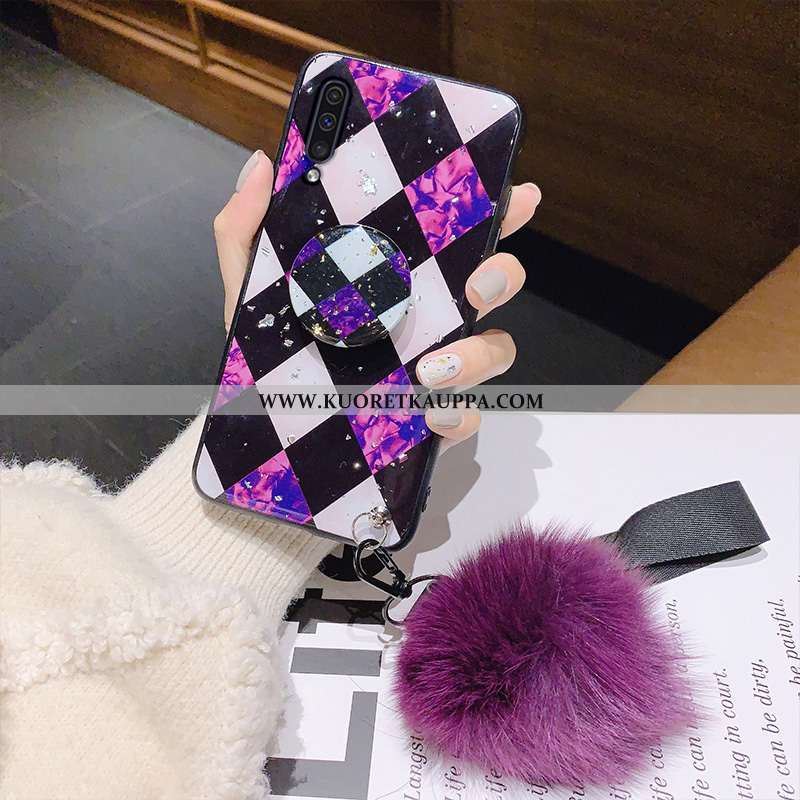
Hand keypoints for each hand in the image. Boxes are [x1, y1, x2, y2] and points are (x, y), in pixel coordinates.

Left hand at [213, 150, 540, 443]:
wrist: (262, 418)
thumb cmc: (271, 347)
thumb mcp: (253, 285)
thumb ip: (247, 229)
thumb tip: (262, 166)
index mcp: (398, 276)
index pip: (459, 237)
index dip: (498, 212)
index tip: (517, 193)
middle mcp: (428, 316)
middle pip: (495, 285)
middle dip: (503, 275)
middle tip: (476, 281)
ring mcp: (435, 367)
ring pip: (494, 350)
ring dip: (478, 354)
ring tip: (431, 367)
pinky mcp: (429, 415)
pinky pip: (465, 414)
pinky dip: (457, 414)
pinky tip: (429, 413)